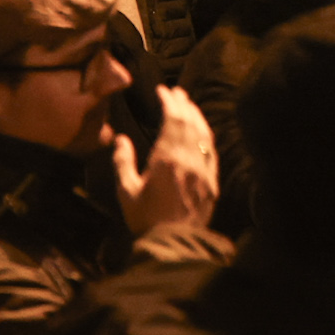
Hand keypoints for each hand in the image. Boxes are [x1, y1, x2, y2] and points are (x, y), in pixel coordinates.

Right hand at [114, 88, 217, 234]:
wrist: (174, 244)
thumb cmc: (145, 218)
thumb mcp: (126, 191)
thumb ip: (123, 162)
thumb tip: (121, 139)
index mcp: (167, 158)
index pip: (172, 119)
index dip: (169, 101)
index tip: (163, 90)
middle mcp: (190, 158)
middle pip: (190, 122)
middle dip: (184, 104)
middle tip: (177, 92)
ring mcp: (204, 169)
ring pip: (204, 134)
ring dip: (197, 116)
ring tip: (189, 105)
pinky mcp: (213, 180)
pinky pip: (211, 150)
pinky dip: (206, 135)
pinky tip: (202, 132)